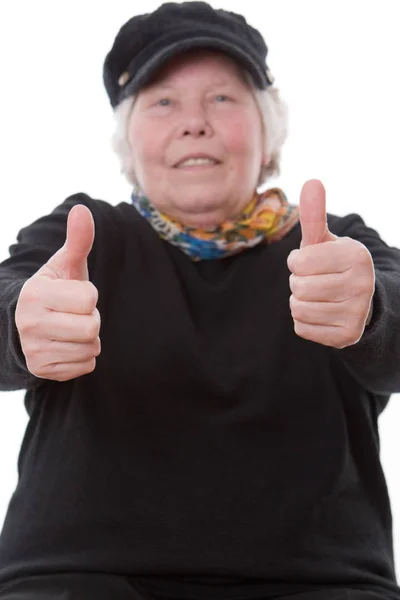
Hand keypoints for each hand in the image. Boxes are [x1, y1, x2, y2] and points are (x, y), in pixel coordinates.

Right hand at [15, 204, 100, 380]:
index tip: (72, 295)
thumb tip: (83, 209)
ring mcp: (34, 351)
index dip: (89, 295)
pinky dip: (84, 357)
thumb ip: (78, 240)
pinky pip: (86, 366)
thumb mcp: (65, 265)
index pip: (89, 298)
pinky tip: (67, 345)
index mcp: (35, 294)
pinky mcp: (43, 370)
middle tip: (74, 314)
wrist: (27, 324)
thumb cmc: (55, 290)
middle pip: (91, 327)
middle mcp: (30, 324)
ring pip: (91, 349)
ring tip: (70, 328)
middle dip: (91, 319)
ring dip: (88, 339)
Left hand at [286, 179, 374, 348]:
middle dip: (298, 283)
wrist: (358, 302)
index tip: (311, 263)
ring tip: (317, 297)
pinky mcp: (346, 336)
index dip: (297, 263)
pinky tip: (321, 314)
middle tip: (314, 282)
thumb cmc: (332, 266)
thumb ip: (314, 215)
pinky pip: (302, 328)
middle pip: (298, 287)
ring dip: (299, 303)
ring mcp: (357, 313)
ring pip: (298, 308)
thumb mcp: (324, 241)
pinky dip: (304, 321)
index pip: (299, 262)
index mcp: (356, 255)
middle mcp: (362, 284)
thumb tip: (311, 182)